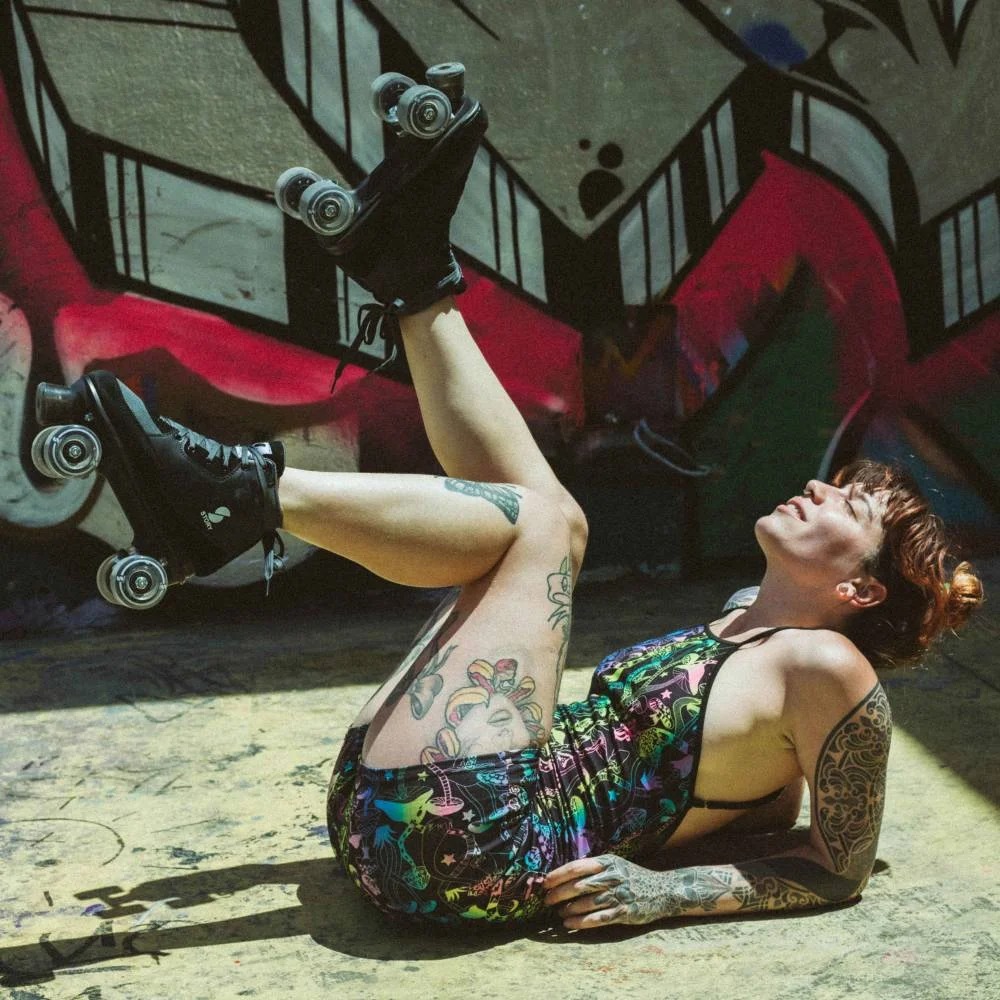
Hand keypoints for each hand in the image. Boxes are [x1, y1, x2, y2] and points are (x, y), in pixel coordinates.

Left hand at [543, 854, 662, 929]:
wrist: (663, 890)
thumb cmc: (632, 877)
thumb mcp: (615, 864)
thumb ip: (594, 867)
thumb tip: (565, 873)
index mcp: (607, 861)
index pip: (577, 867)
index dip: (559, 875)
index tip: (545, 882)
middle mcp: (612, 876)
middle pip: (579, 885)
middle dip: (560, 893)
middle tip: (547, 900)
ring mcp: (619, 895)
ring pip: (587, 903)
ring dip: (569, 909)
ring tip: (558, 913)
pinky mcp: (625, 912)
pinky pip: (598, 919)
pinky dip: (581, 922)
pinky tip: (569, 924)